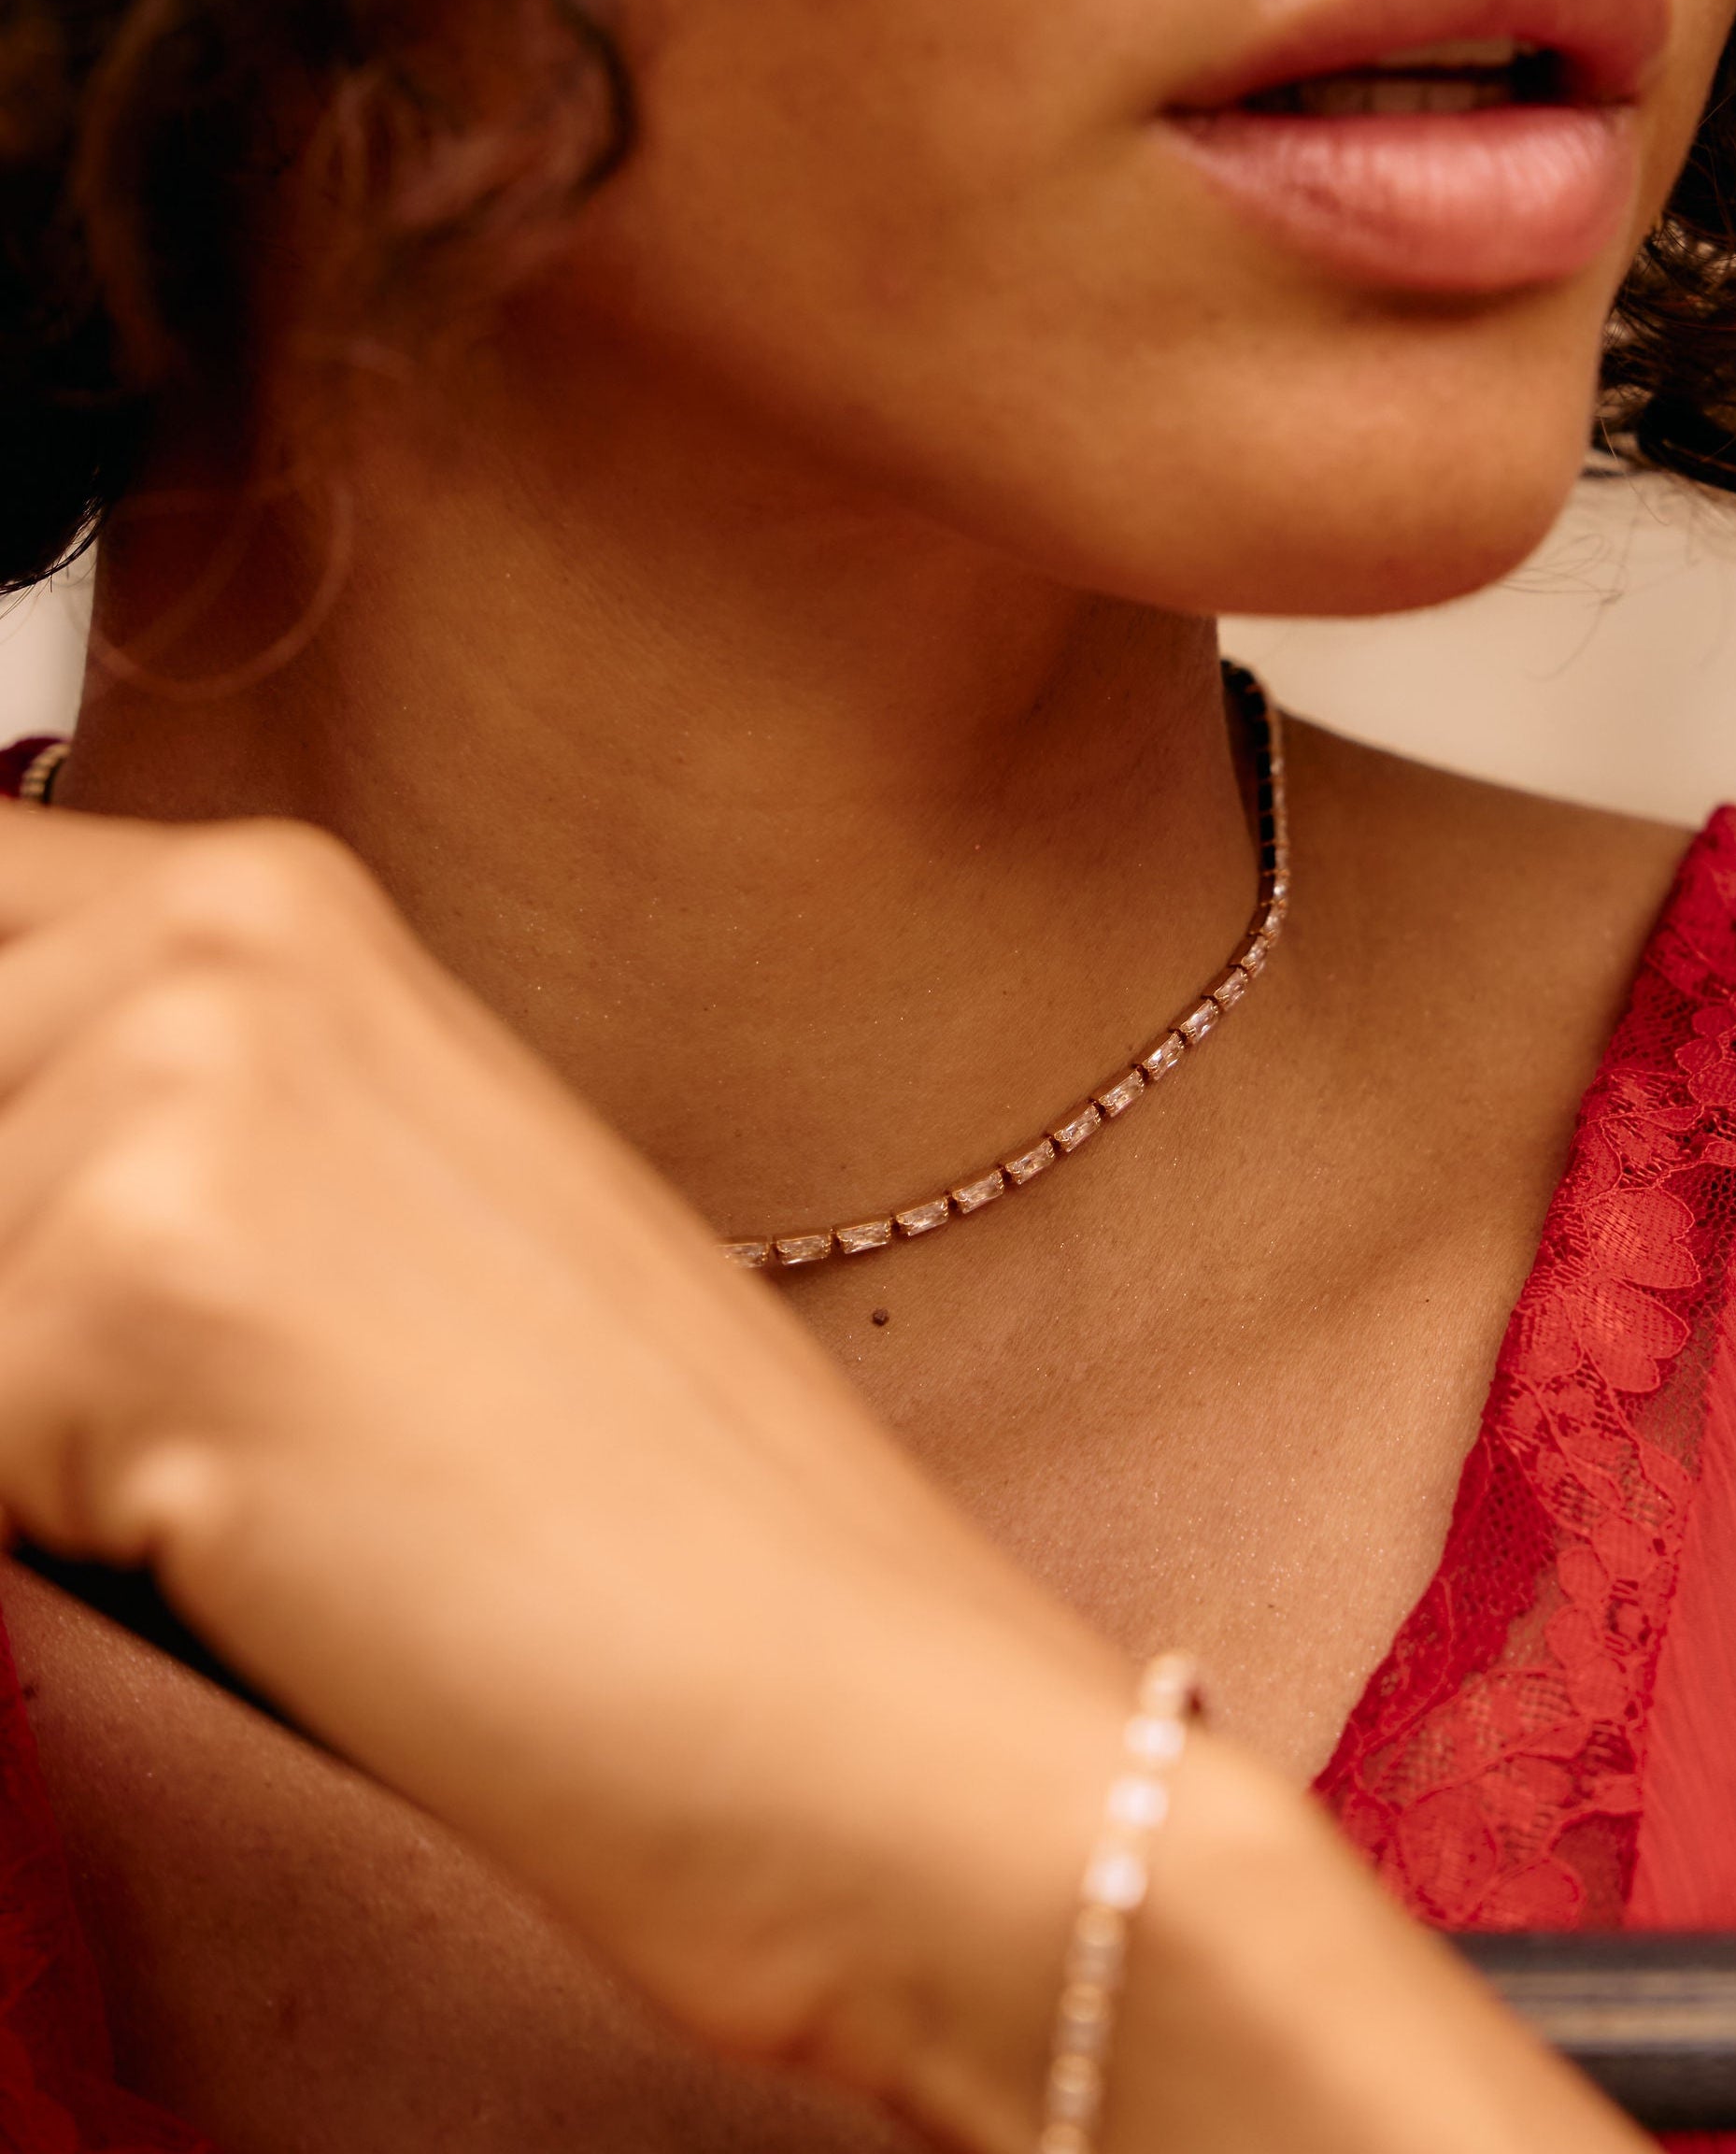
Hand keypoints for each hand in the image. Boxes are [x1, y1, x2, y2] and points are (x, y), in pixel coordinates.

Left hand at [0, 803, 1126, 2142]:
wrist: (820, 1674)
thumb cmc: (615, 1480)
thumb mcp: (348, 1199)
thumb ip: (111, 1110)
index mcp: (272, 898)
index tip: (48, 1267)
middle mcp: (216, 940)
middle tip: (179, 1411)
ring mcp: (182, 1093)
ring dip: (19, 1426)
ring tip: (240, 1482)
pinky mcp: (143, 1291)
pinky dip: (38, 1530)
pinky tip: (251, 1545)